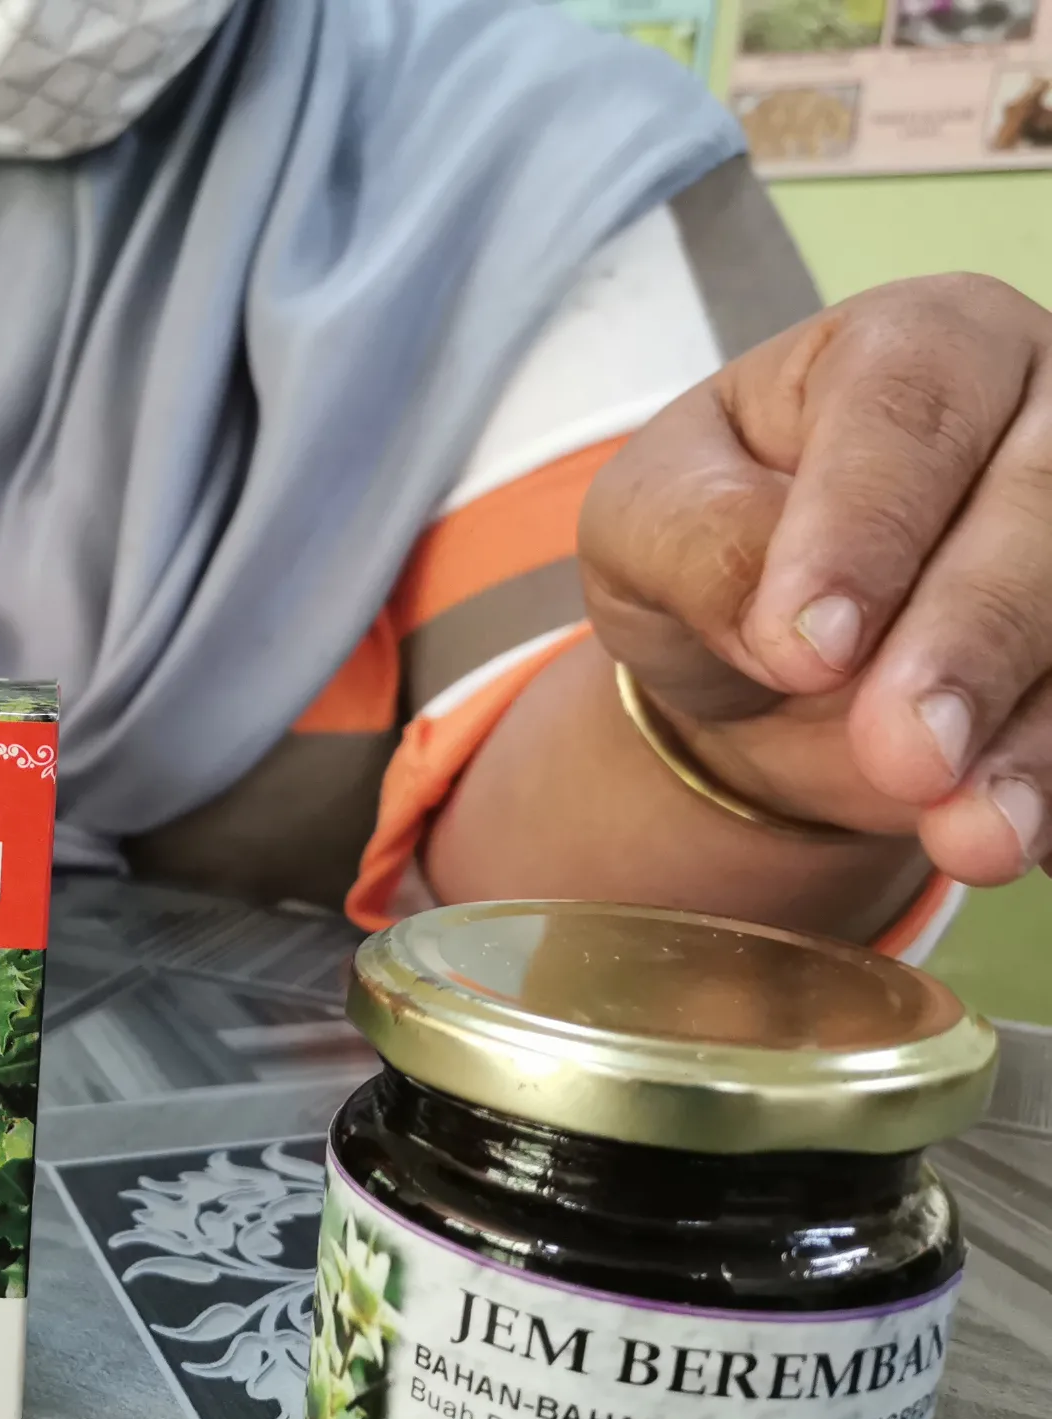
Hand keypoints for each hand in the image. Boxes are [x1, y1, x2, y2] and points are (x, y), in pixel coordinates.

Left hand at [581, 274, 1051, 888]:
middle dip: (971, 637)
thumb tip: (782, 619)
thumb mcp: (647, 526)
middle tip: (903, 751)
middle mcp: (1042, 403)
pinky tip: (1011, 834)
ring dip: (1038, 727)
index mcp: (914, 343)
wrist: (770, 654)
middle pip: (1042, 496)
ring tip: (970, 832)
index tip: (803, 647)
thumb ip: (701, 544)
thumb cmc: (710, 544)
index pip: (905, 406)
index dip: (864, 527)